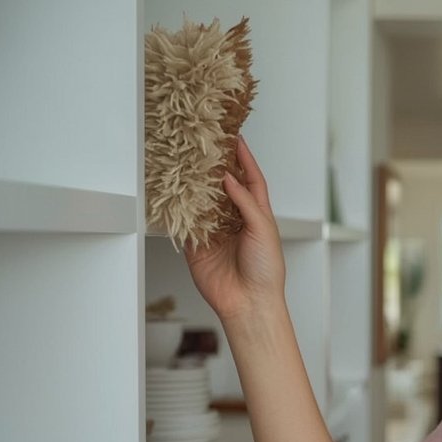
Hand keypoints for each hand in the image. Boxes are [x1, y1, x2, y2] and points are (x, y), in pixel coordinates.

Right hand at [185, 136, 286, 323]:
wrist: (249, 302)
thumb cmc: (266, 269)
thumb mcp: (263, 229)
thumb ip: (245, 203)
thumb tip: (228, 179)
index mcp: (258, 215)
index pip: (252, 180)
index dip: (245, 160)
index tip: (236, 138)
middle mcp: (236, 221)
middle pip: (225, 187)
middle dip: (216, 167)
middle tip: (206, 145)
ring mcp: (216, 232)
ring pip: (203, 202)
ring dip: (196, 185)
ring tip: (188, 162)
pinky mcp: (197, 246)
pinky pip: (186, 224)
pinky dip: (181, 210)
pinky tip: (175, 193)